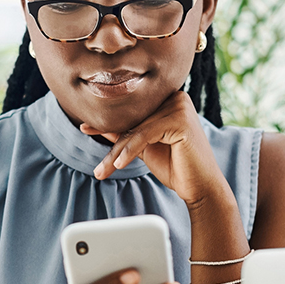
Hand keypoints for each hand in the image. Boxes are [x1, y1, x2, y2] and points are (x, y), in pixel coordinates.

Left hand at [81, 91, 229, 207]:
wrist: (200, 187)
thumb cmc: (175, 166)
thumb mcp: (143, 146)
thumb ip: (124, 133)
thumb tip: (94, 125)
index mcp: (168, 98)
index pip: (132, 110)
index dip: (108, 122)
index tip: (85, 128)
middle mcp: (175, 96)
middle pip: (133, 119)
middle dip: (111, 141)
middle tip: (95, 161)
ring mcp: (180, 106)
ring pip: (136, 128)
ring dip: (116, 152)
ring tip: (102, 171)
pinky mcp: (181, 119)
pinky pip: (145, 134)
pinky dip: (129, 150)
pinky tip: (118, 165)